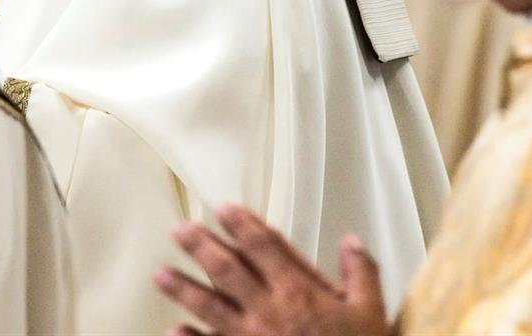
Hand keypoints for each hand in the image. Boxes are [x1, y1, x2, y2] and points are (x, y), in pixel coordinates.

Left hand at [154, 206, 387, 335]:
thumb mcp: (371, 310)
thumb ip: (361, 272)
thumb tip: (352, 241)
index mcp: (297, 291)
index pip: (263, 246)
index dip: (242, 224)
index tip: (224, 208)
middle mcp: (269, 311)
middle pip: (227, 271)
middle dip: (201, 247)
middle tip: (179, 229)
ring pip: (211, 308)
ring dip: (184, 289)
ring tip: (160, 274)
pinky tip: (173, 330)